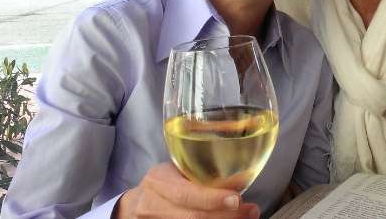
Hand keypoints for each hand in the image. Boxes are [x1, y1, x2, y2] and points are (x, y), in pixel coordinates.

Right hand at [115, 163, 259, 218]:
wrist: (135, 205)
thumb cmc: (162, 183)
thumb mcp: (173, 171)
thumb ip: (197, 174)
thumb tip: (240, 177)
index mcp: (158, 182)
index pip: (186, 194)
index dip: (212, 199)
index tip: (236, 198)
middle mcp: (153, 206)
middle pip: (193, 217)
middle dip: (226, 216)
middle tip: (251, 211)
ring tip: (247, 217)